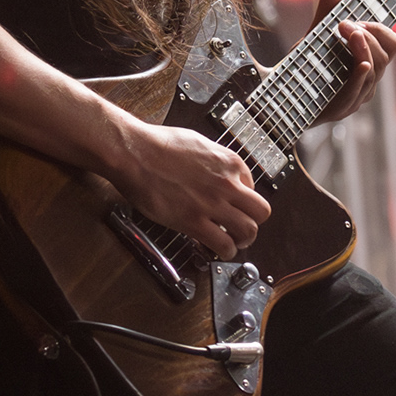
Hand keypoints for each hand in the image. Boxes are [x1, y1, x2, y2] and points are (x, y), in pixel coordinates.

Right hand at [109, 119, 271, 260]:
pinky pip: (222, 244)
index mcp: (229, 162)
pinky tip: (218, 250)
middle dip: (253, 222)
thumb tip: (217, 170)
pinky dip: (225, 252)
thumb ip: (214, 161)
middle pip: (260, 212)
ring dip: (243, 240)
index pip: (253, 187)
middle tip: (243, 228)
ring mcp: (212, 203)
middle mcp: (226, 183)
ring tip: (234, 242)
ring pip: (248, 230)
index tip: (235, 206)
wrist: (135, 153)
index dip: (243, 200)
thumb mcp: (199, 143)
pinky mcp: (193, 221)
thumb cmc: (159, 145)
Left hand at [310, 0, 395, 124]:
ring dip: (363, 47)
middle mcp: (367, 81)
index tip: (360, 17)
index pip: (391, 44)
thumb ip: (328, 8)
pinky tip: (360, 63)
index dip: (381, 28)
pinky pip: (357, 92)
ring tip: (345, 30)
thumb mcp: (316, 34)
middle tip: (343, 23)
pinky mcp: (340, 110)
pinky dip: (360, 75)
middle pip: (386, 55)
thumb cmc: (304, 67)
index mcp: (368, 62)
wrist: (277, 99)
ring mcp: (356, 97)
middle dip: (369, 33)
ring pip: (374, 70)